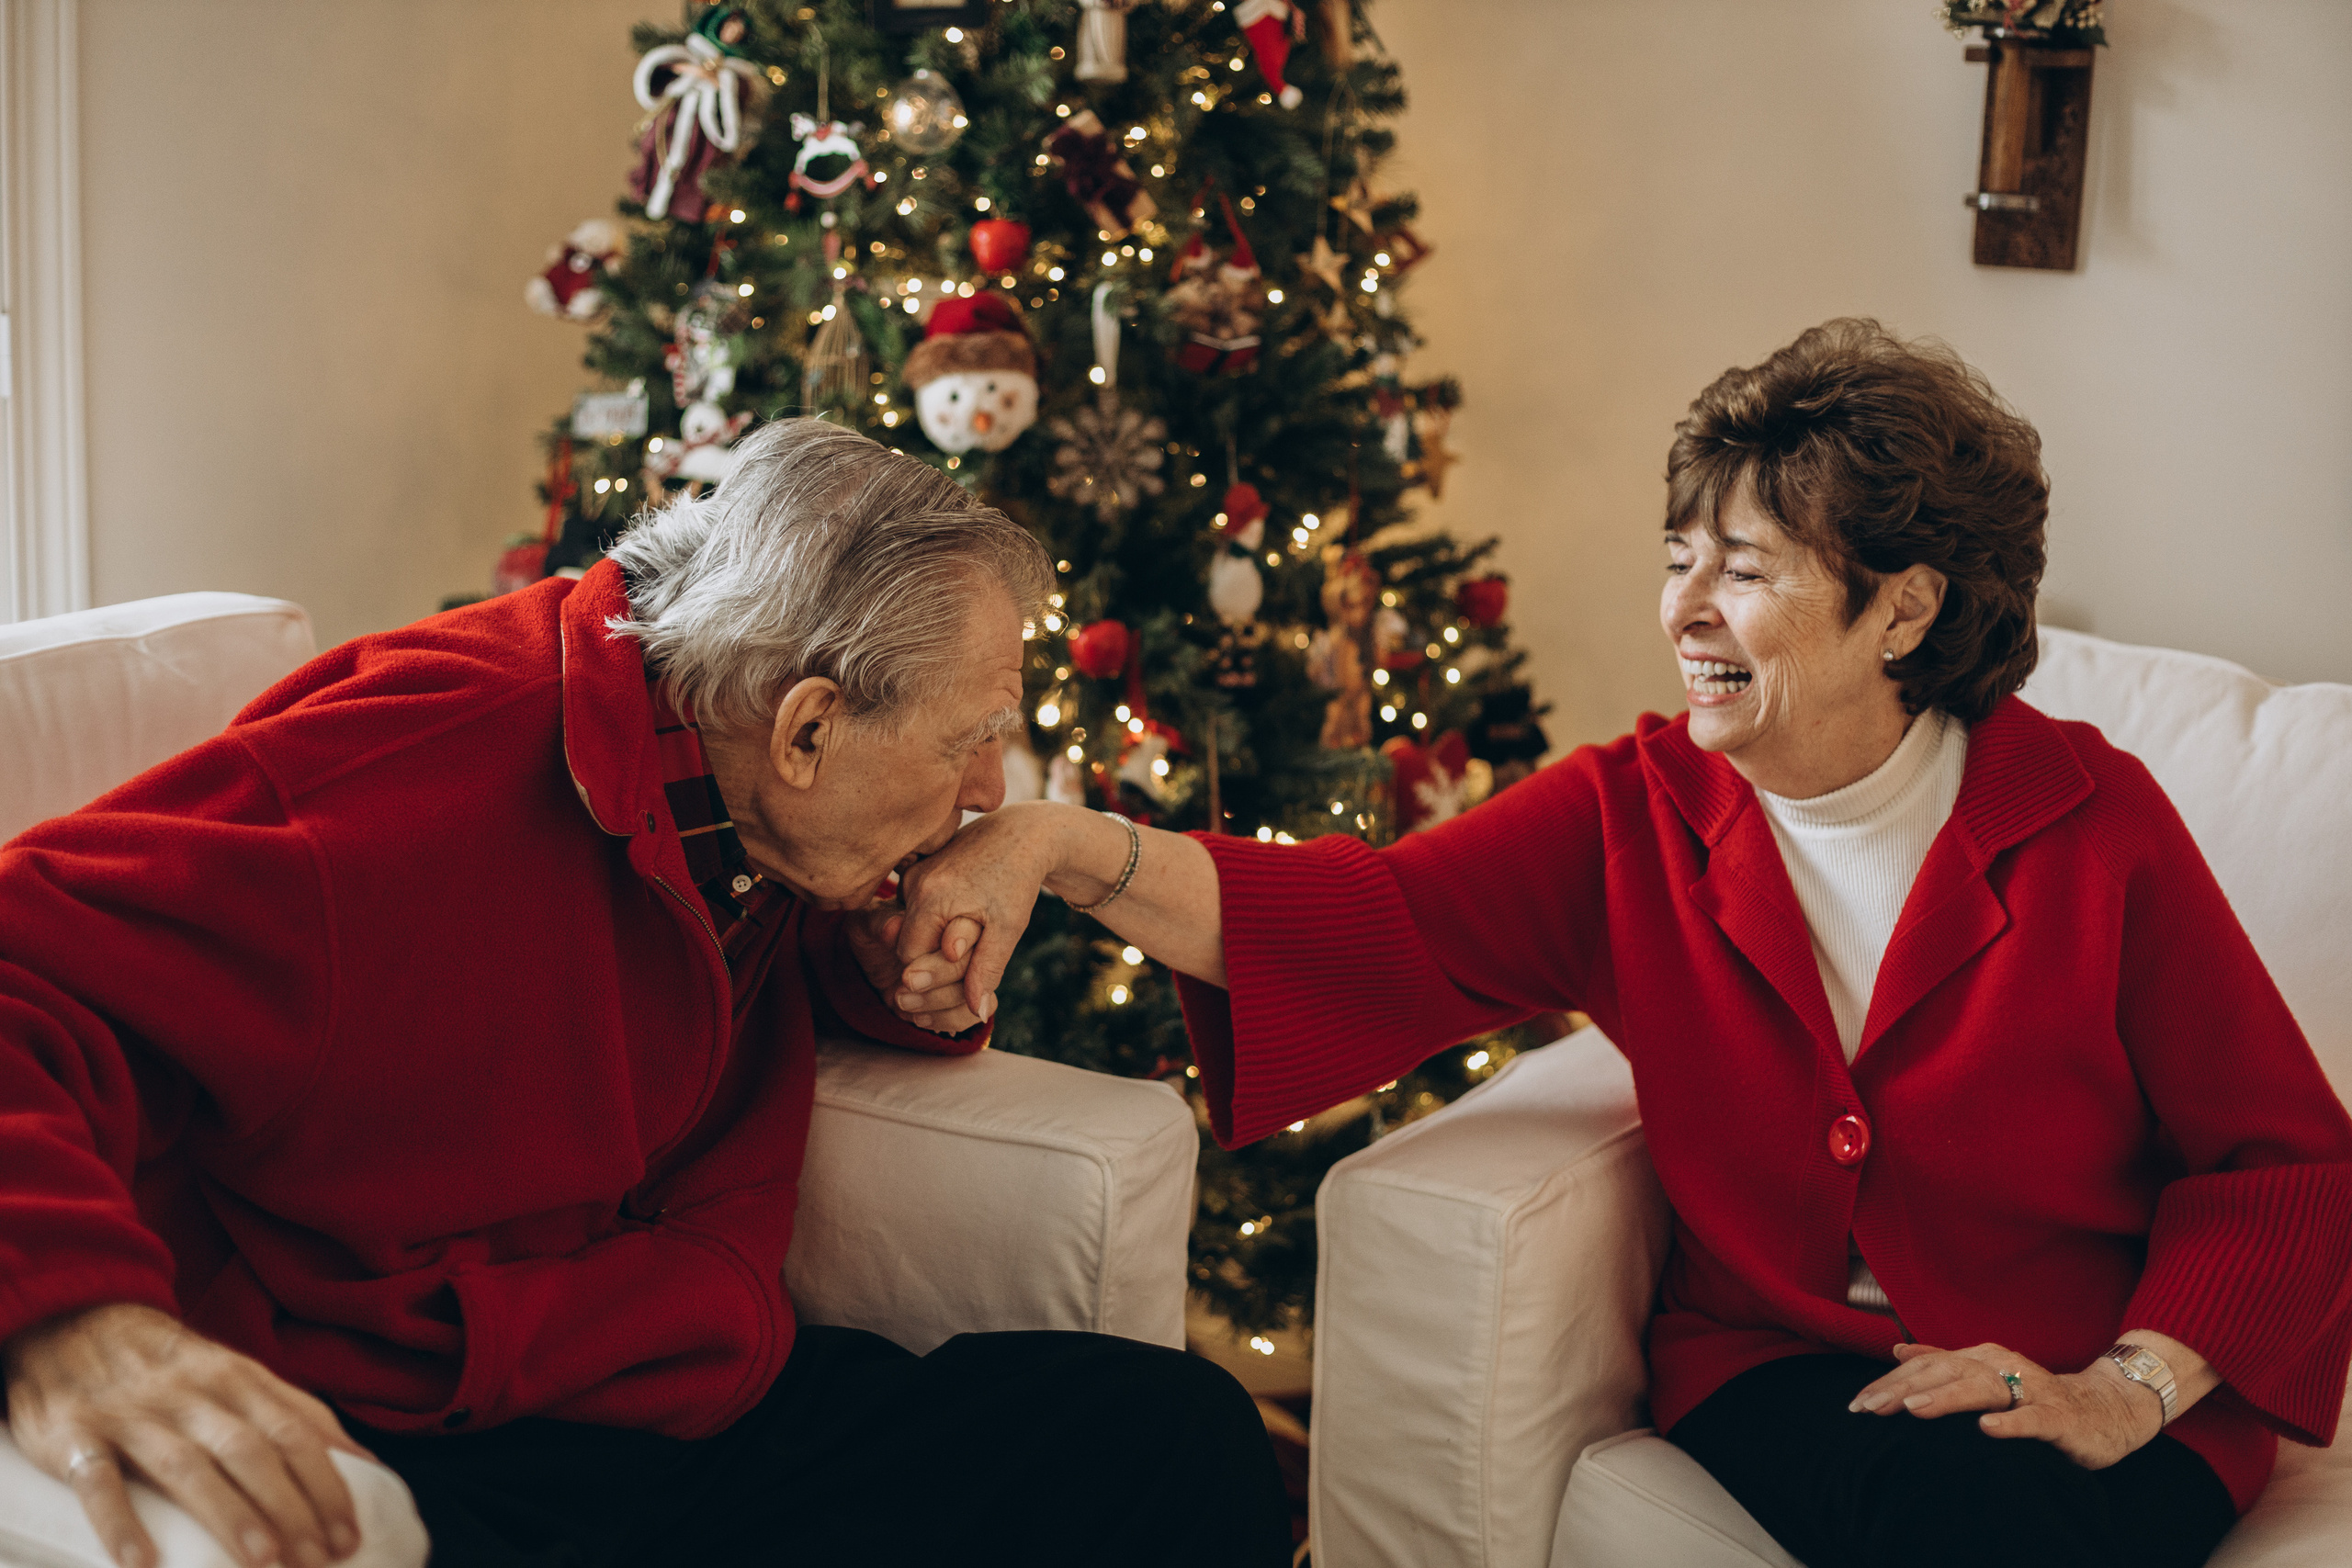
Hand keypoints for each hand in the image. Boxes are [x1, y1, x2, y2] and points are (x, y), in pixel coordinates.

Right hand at [3, 1302, 370, 1567]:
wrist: (74, 1318)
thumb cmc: (172, 1365)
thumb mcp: (238, 1374)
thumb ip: (295, 1413)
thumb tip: (364, 1463)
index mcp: (238, 1380)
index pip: (295, 1434)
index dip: (326, 1485)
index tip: (349, 1535)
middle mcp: (191, 1395)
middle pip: (252, 1452)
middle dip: (290, 1508)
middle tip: (317, 1559)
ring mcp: (131, 1415)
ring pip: (187, 1466)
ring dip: (229, 1514)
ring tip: (262, 1561)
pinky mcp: (72, 1434)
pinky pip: (96, 1479)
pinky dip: (119, 1520)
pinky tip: (141, 1562)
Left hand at [843, 906, 985, 1034]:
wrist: (874, 965)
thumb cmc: (873, 936)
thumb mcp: (867, 924)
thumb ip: (879, 923)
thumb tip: (893, 928)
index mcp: (954, 913)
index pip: (969, 924)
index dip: (959, 938)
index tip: (945, 953)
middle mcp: (972, 940)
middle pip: (977, 960)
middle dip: (941, 973)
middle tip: (907, 980)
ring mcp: (974, 970)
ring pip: (980, 990)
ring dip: (941, 1000)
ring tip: (903, 1001)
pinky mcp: (970, 997)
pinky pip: (979, 1013)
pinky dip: (949, 1019)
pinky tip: (919, 1017)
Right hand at [896, 803, 1072, 1017]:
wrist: (1021, 834)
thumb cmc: (1017, 881)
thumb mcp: (1008, 928)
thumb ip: (987, 969)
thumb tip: (978, 1014)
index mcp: (931, 899)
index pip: (910, 959)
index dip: (934, 974)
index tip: (963, 972)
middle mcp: (914, 883)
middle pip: (906, 943)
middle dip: (932, 959)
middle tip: (967, 956)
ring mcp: (913, 872)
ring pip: (910, 926)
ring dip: (933, 938)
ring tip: (969, 930)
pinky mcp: (918, 867)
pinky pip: (915, 907)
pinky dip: (933, 919)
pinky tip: (961, 914)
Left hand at [1850, 1341, 2163, 1469]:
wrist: (2104, 1410)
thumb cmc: (2037, 1397)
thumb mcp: (1986, 1375)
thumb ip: (1942, 1362)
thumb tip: (1898, 1349)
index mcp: (1980, 1358)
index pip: (1928, 1367)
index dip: (1891, 1383)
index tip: (1857, 1404)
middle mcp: (2002, 1366)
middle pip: (1946, 1374)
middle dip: (1904, 1390)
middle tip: (1870, 1408)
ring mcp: (2031, 1390)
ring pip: (1984, 1389)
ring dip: (1947, 1399)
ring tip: (1913, 1411)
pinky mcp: (2059, 1417)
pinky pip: (2033, 1419)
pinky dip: (2010, 1423)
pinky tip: (1986, 1429)